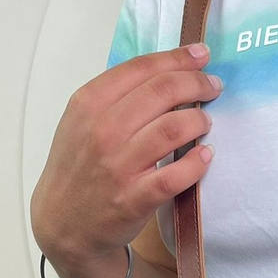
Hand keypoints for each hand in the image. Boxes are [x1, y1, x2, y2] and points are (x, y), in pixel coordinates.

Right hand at [30, 42, 223, 266]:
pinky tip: (207, 155)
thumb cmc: (80, 168)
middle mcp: (102, 130)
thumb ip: (116, 98)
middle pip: (161, 93)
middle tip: (213, 86)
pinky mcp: (134, 199)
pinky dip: (196, 163)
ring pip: (171, 130)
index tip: (202, 55)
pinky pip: (174, 176)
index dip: (177, 58)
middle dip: (196, 84)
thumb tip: (165, 74)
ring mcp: (119, 166)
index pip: (141, 69)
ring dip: (198, 121)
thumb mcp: (82, 122)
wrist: (64, 222)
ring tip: (206, 121)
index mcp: (89, 103)